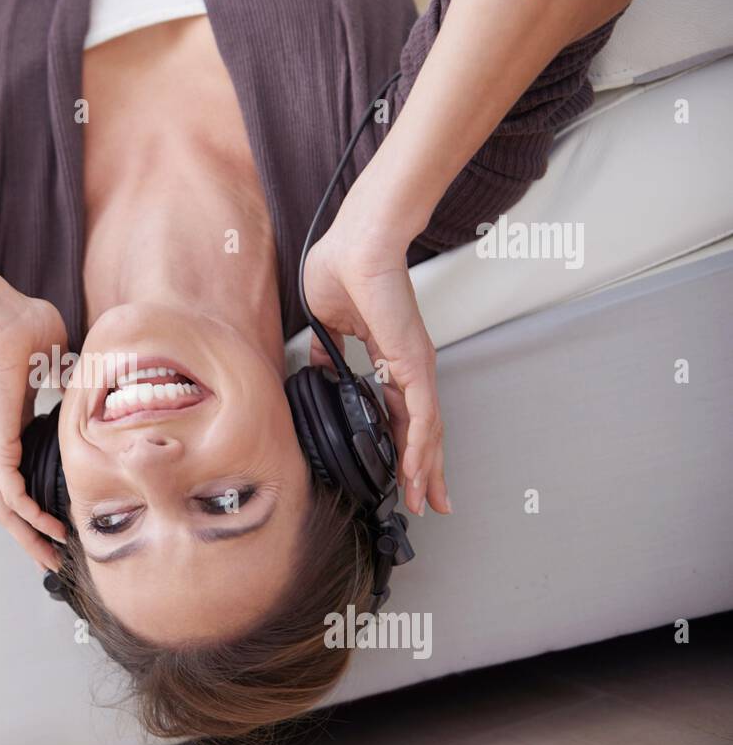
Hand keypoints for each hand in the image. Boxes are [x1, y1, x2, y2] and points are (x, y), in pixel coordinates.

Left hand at [0, 291, 69, 569]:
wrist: (2, 318)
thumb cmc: (25, 329)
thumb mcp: (59, 361)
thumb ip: (75, 375)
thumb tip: (100, 376)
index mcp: (13, 430)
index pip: (22, 482)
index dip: (39, 508)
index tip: (63, 526)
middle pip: (10, 508)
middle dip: (33, 540)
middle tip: (55, 563)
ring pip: (6, 509)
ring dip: (29, 538)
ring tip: (53, 559)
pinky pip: (9, 492)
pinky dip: (27, 515)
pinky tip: (49, 529)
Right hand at [301, 214, 449, 516]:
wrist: (359, 243)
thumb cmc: (343, 265)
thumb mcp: (328, 320)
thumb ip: (326, 350)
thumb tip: (317, 368)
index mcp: (390, 356)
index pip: (401, 410)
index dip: (403, 443)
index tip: (401, 472)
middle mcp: (409, 366)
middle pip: (422, 429)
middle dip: (424, 469)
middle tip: (428, 502)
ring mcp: (415, 366)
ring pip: (427, 430)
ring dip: (425, 469)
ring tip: (424, 501)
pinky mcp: (413, 363)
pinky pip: (421, 415)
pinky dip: (419, 447)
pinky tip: (416, 472)